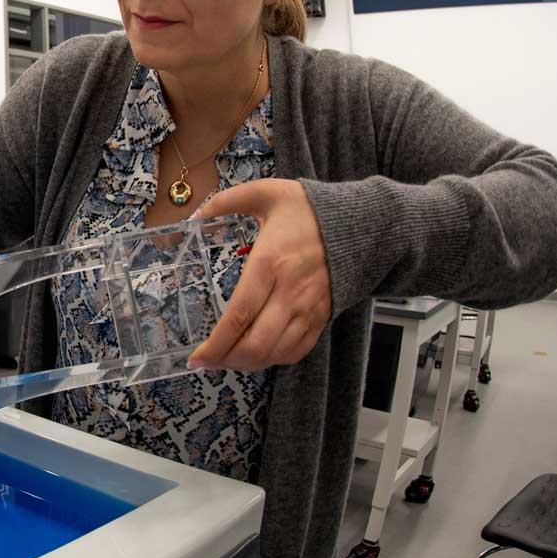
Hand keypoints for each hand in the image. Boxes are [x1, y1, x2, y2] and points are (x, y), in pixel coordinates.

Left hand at [188, 179, 331, 371]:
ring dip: (247, 364)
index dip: (216, 342)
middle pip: (256, 343)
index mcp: (270, 264)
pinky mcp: (321, 317)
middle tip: (206, 362)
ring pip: (275, 352)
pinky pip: (297, 350)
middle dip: (226, 360)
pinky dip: (274, 359)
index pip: (240, 315)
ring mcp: (308, 308)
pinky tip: (256, 354)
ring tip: (225, 361)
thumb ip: (226, 200)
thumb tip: (195, 213)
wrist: (361, 222)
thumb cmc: (309, 209)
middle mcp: (290, 292)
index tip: (196, 356)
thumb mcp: (265, 193)